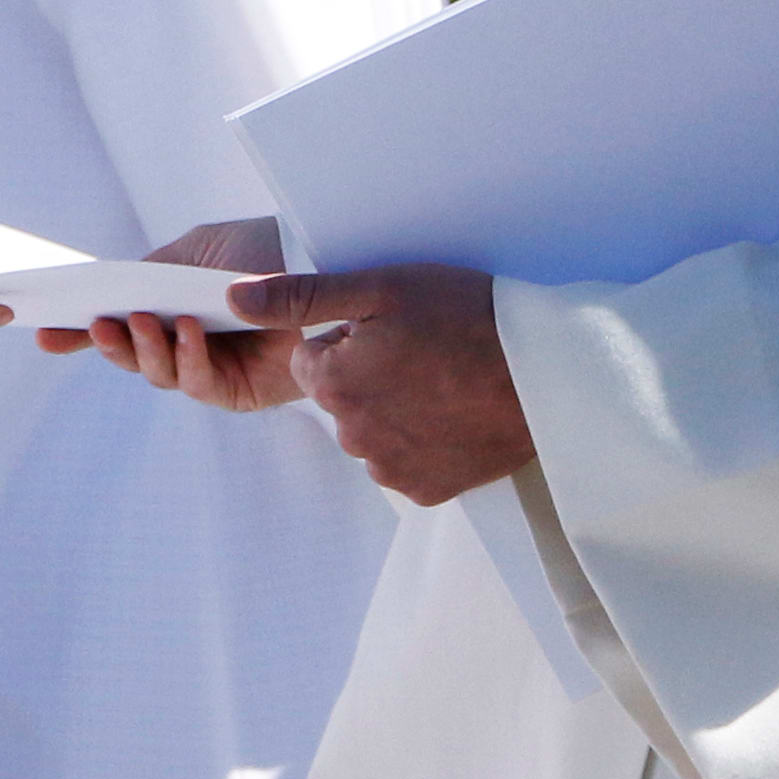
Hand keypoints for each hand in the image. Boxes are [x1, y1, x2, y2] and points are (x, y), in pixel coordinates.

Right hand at [47, 219, 304, 409]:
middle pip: (129, 356)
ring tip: (140, 322)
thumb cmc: (259, 253)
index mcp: (166, 312)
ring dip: (143, 349)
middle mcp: (183, 345)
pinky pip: (199, 383)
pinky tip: (186, 333)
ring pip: (158, 373)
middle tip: (94, 325)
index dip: (77, 335)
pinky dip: (187, 358)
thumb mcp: (192, 252)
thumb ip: (149, 274)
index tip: (43, 331)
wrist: (316, 264)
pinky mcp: (237, 392)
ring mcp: (208, 369)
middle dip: (107, 344)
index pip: (115, 328)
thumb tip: (104, 296)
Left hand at [243, 260, 532, 505]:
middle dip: (369, 375)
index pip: (312, 359)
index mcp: (333, 384)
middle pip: (340, 398)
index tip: (393, 329)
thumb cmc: (466, 319)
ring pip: (371, 431)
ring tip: (444, 380)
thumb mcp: (380, 288)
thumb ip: (298, 296)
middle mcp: (352, 435)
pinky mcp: (427, 490)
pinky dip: (423, 441)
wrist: (546, 374)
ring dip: (394, 409)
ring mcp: (389, 468)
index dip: (350, 339)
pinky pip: (406, 461)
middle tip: (423, 352)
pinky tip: (454, 414)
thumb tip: (232, 298)